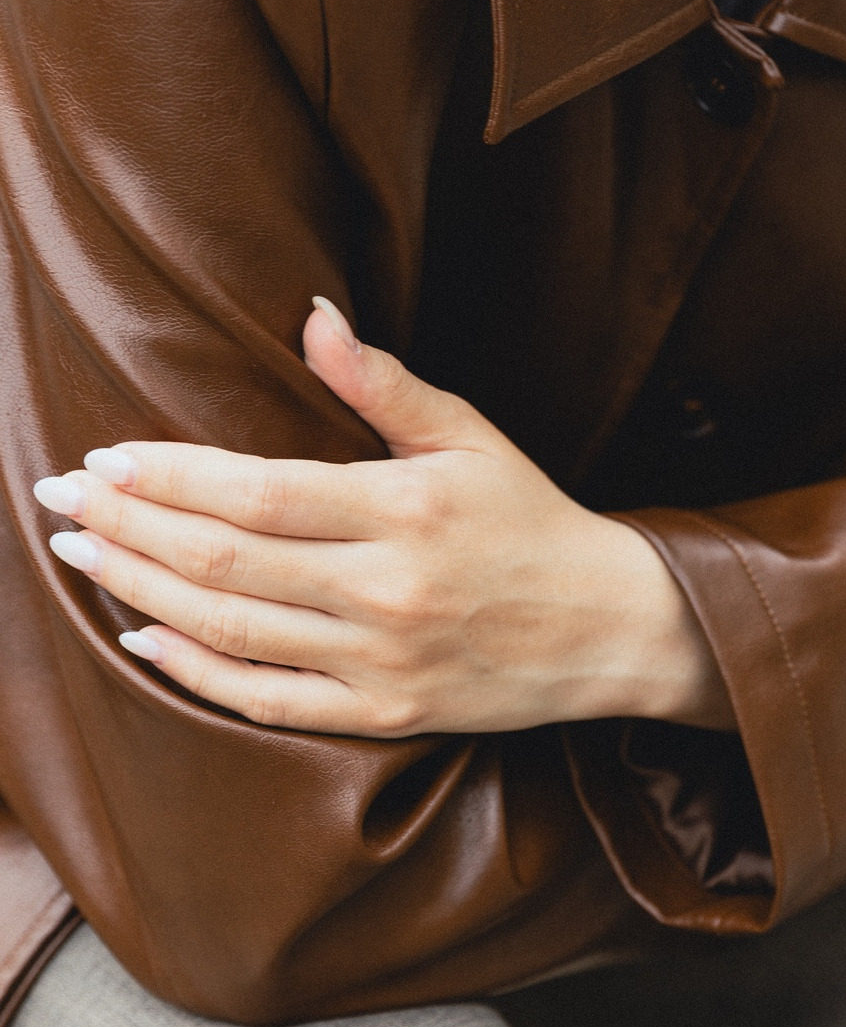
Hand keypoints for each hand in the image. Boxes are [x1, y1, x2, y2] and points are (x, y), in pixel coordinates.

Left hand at [32, 299, 734, 738]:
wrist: (607, 627)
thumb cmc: (532, 519)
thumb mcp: (470, 436)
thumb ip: (384, 383)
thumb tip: (310, 314)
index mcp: (405, 508)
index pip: (257, 489)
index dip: (168, 475)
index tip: (102, 458)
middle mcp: (386, 588)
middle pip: (224, 559)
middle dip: (126, 527)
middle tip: (57, 500)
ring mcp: (380, 659)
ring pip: (230, 628)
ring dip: (141, 590)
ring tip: (81, 554)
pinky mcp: (382, 712)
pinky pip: (266, 700)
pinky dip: (195, 672)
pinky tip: (143, 639)